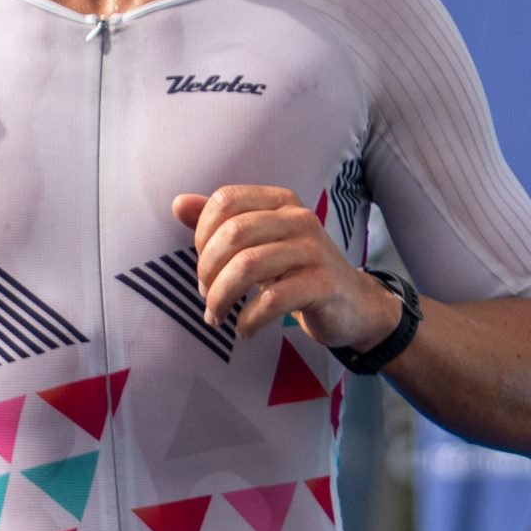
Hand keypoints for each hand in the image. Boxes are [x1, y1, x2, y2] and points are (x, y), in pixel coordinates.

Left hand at [172, 186, 401, 347]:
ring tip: (217, 316)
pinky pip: (273, 299)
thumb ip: (220, 224)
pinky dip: (249, 319)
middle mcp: (298, 218)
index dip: (202, 234)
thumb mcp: (259, 243)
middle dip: (208, 270)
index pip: (225, 200)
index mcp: (279, 202)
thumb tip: (178, 204)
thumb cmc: (296, 272)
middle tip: (206, 295)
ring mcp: (313, 250)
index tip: (203, 265)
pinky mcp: (322, 284)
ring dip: (221, 297)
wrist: (352, 305)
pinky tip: (244, 330)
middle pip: (233, 232)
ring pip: (248, 266)